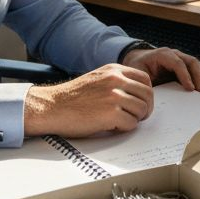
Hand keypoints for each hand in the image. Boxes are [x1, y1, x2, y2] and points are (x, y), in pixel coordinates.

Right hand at [22, 63, 153, 137]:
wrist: (51, 107)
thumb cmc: (72, 98)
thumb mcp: (97, 79)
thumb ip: (116, 82)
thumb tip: (137, 95)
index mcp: (113, 70)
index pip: (145, 79)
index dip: (146, 94)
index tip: (140, 103)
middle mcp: (115, 80)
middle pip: (148, 95)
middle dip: (145, 108)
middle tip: (137, 117)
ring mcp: (114, 96)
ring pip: (142, 110)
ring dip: (135, 119)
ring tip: (120, 121)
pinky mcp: (111, 113)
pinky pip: (131, 124)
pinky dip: (124, 129)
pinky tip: (111, 126)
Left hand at [122, 46, 199, 93]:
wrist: (138, 58)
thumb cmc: (137, 66)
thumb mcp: (137, 72)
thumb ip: (144, 81)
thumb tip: (153, 94)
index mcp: (162, 55)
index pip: (178, 63)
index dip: (185, 76)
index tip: (190, 88)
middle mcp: (173, 54)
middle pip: (191, 61)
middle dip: (198, 76)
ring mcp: (180, 57)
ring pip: (196, 64)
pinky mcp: (183, 64)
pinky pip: (195, 68)